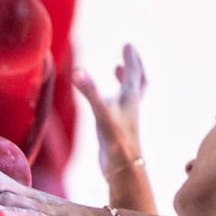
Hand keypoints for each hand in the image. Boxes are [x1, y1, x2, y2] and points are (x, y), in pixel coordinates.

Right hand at [74, 44, 145, 182]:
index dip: (131, 58)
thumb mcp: (101, 113)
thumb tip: (76, 71)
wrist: (124, 171)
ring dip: (126, 80)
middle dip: (133, 66)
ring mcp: (126, 119)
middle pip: (138, 81)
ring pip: (131, 95)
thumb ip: (90, 92)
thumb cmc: (117, 141)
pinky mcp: (118, 130)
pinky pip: (119, 108)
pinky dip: (114, 99)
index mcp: (130, 98)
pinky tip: (104, 103)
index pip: (134, 73)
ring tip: (117, 71)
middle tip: (128, 53)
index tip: (128, 45)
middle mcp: (131, 107)